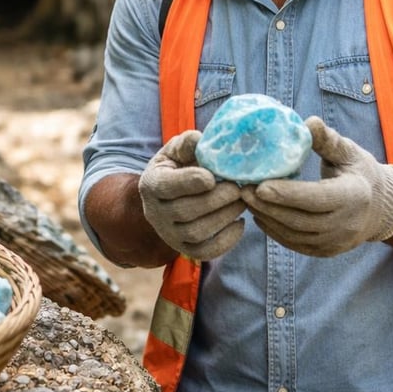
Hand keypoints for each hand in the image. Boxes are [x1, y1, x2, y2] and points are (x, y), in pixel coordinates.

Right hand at [138, 130, 244, 260]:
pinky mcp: (184, 249)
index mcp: (150, 184)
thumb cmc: (177, 167)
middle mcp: (154, 213)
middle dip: (215, 200)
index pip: (166, 186)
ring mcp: (168, 234)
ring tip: (242, 201)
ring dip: (224, 216)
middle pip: (184, 211)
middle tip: (238, 187)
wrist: (169, 196)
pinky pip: (205, 252)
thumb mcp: (176, 151)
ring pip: (196, 232)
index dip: (189, 182)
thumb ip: (187, 143)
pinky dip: (226, 240)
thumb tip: (199, 139)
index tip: (212, 176)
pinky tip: (240, 222)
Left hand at [239, 116, 392, 256]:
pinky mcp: (326, 251)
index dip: (287, 194)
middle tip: (243, 190)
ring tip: (247, 200)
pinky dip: (275, 231)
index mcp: (354, 196)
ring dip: (268, 218)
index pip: (317, 198)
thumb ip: (327, 140)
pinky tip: (260, 214)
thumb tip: (307, 122)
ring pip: (295, 235)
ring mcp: (336, 242)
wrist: (380, 208)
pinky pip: (296, 244)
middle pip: (301, 220)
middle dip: (269, 206)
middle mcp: (346, 224)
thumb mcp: (348, 152)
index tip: (260, 185)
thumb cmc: (359, 172)